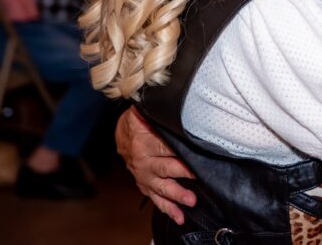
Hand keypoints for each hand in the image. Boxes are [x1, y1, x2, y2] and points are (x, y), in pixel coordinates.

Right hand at [116, 107, 195, 224]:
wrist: (123, 131)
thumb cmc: (140, 119)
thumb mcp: (148, 111)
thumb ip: (162, 112)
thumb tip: (180, 105)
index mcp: (145, 141)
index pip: (167, 148)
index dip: (183, 154)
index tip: (199, 160)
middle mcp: (143, 160)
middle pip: (165, 169)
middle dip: (181, 177)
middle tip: (196, 183)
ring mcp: (143, 174)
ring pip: (161, 187)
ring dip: (176, 196)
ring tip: (190, 202)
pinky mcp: (144, 184)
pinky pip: (155, 197)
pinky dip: (167, 207)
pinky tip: (179, 216)